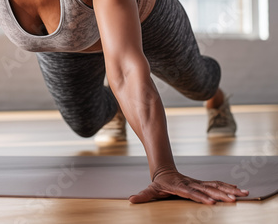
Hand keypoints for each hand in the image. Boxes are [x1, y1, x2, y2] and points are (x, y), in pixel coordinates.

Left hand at [129, 169, 248, 203]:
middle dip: (220, 194)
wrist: (164, 171)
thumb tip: (131, 201)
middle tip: (234, 199)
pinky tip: (239, 190)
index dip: (200, 197)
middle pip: (207, 189)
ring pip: (215, 185)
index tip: (211, 202)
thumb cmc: (158, 184)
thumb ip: (143, 196)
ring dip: (229, 190)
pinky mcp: (202, 184)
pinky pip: (217, 185)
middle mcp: (191, 184)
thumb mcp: (150, 190)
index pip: (191, 193)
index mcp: (180, 187)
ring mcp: (198, 183)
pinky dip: (228, 187)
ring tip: (243, 193)